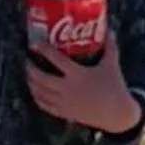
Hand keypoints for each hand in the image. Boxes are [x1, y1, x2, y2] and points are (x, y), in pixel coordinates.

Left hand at [26, 32, 141, 132]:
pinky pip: (45, 105)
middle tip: (27, 60)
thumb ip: (110, 47)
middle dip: (31, 69)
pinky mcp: (65, 113)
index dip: (45, 50)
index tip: (36, 43)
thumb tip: (109, 30)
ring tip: (28, 75)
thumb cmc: (115, 87)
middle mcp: (68, 88)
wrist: (117, 114)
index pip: (57, 60)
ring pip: (40, 93)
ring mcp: (64, 102)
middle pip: (42, 78)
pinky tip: (35, 92)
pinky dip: (37, 98)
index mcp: (78, 75)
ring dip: (31, 83)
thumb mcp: (112, 65)